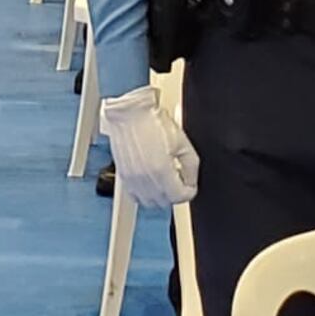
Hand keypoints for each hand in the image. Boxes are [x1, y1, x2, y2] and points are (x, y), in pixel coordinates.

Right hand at [101, 87, 199, 206]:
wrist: (130, 113)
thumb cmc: (152, 121)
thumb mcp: (182, 142)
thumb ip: (191, 166)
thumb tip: (190, 180)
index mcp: (161, 170)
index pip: (179, 196)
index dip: (189, 191)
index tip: (190, 185)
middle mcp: (145, 178)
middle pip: (165, 202)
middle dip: (175, 194)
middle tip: (179, 180)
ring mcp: (132, 179)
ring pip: (150, 202)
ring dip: (160, 196)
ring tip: (165, 181)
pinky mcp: (123, 176)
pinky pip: (135, 196)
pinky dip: (145, 194)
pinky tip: (151, 181)